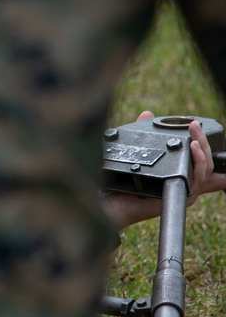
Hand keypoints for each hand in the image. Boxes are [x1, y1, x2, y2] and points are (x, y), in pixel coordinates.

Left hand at [102, 110, 225, 230]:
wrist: (109, 202)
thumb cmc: (118, 182)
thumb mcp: (136, 154)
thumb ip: (144, 134)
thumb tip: (148, 114)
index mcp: (175, 175)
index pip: (199, 163)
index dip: (208, 152)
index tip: (203, 135)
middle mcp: (183, 184)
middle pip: (205, 163)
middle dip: (203, 141)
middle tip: (195, 124)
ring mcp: (183, 191)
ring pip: (204, 169)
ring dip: (202, 148)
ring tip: (194, 134)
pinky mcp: (179, 195)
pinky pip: (196, 180)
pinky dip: (198, 162)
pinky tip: (193, 148)